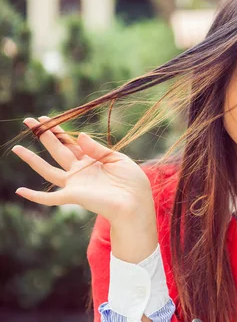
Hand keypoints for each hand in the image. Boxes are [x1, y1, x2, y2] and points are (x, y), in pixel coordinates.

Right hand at [12, 116, 155, 229]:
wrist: (136, 203)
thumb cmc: (132, 182)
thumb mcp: (118, 159)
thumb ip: (98, 148)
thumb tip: (79, 135)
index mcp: (92, 160)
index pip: (71, 143)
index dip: (59, 131)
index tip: (47, 118)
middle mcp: (81, 171)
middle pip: (57, 150)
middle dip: (43, 135)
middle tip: (29, 121)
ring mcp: (75, 184)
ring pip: (48, 170)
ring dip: (32, 160)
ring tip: (16, 148)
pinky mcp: (74, 196)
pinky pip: (50, 198)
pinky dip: (35, 196)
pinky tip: (20, 191)